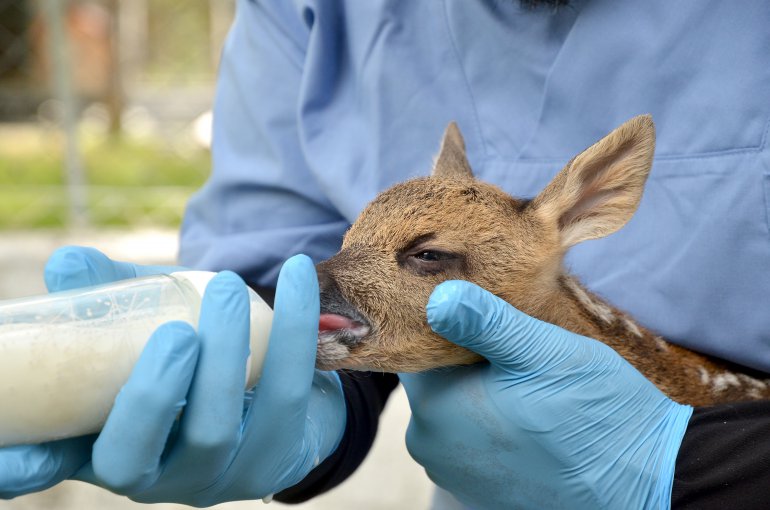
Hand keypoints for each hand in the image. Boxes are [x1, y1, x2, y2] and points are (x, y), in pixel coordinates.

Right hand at [1, 247, 345, 504]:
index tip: (16, 459)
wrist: (267, 387)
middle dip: (155, 391)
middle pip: (137, 454)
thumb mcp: (138, 328)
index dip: (22, 466)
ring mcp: (214, 476)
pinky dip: (292, 331)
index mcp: (100, 447)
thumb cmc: (186, 355)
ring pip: (216, 430)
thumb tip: (68, 264)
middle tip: (177, 328)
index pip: (50, 467)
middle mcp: (151, 477)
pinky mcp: (274, 458)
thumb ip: (103, 299)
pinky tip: (295, 278)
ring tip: (230, 287)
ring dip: (226, 354)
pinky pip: (287, 395)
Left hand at [399, 281, 692, 509]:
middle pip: (434, 381)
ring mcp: (453, 472)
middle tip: (511, 343)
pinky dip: (492, 422)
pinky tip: (528, 411)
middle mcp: (430, 445)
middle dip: (463, 359)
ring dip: (480, 391)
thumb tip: (438, 296)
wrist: (644, 483)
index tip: (477, 310)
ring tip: (524, 377)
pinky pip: (472, 441)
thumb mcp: (541, 351)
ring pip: (453, 410)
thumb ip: (484, 322)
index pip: (416, 349)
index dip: (444, 325)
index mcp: (434, 407)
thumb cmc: (593, 414)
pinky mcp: (479, 490)